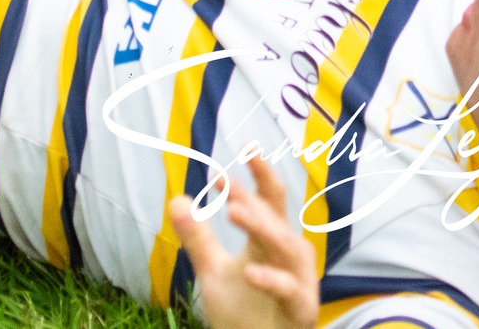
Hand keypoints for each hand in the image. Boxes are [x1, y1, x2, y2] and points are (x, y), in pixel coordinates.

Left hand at [172, 157, 317, 328]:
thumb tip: (176, 199)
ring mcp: (298, 278)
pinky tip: (248, 271)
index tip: (218, 168)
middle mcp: (289, 252)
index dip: (250, 177)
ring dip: (261, 227)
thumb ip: (198, 238)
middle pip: (274, 216)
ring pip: (285, 246)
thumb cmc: (242, 311)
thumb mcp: (213, 271)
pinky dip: (271, 279)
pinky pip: (288, 289)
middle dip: (251, 197)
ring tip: (233, 211)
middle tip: (224, 182)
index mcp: (271, 238)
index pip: (267, 199)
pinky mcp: (301, 306)